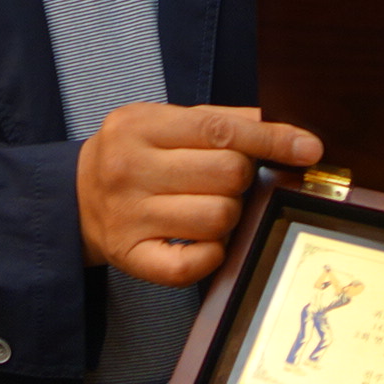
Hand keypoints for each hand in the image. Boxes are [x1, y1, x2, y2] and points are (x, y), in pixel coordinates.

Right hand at [76, 102, 320, 285]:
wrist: (74, 198)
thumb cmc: (133, 155)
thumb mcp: (162, 121)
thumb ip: (217, 119)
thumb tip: (275, 125)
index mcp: (141, 126)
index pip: (220, 130)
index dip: (271, 138)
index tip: (309, 148)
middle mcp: (130, 169)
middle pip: (227, 174)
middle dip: (243, 179)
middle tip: (228, 181)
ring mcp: (129, 215)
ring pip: (219, 218)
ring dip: (230, 216)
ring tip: (212, 208)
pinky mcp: (131, 256)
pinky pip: (193, 264)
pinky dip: (212, 254)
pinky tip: (206, 241)